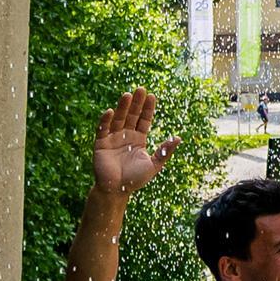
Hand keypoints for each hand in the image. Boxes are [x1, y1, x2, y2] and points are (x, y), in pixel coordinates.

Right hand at [91, 87, 176, 201]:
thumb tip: (179, 138)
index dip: (147, 109)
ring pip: (118, 119)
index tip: (152, 96)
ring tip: (127, 95)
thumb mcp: (154, 165)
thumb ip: (164, 151)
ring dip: (122, 107)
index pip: (144, 120)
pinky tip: (110, 112)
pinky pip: (103, 130)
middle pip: (131, 116)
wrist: (116, 191)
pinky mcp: (100, 144)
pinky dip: (105, 121)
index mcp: (138, 139)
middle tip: (140, 89)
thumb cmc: (135, 180)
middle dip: (136, 103)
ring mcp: (112, 138)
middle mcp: (125, 136)